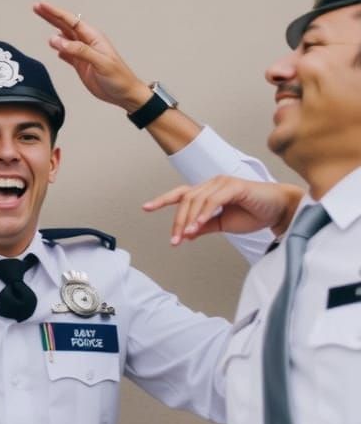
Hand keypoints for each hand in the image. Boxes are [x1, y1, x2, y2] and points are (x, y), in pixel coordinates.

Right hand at [32, 1, 150, 111]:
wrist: (124, 94)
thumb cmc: (119, 77)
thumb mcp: (100, 62)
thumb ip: (79, 51)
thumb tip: (58, 41)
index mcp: (93, 38)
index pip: (71, 22)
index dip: (56, 13)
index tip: (43, 6)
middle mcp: (87, 43)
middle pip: (65, 26)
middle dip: (51, 16)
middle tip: (37, 7)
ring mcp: (83, 54)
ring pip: (64, 38)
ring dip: (52, 29)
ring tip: (42, 20)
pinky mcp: (81, 65)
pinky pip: (67, 54)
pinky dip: (59, 49)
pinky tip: (54, 47)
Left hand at [142, 176, 304, 244]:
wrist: (278, 211)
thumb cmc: (253, 214)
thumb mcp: (222, 224)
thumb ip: (204, 227)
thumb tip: (186, 234)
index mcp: (208, 192)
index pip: (181, 194)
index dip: (162, 200)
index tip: (146, 208)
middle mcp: (213, 184)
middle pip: (185, 200)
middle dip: (178, 221)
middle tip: (175, 241)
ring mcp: (223, 183)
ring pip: (196, 200)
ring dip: (189, 220)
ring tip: (185, 237)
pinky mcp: (235, 186)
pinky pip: (213, 200)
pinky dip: (203, 214)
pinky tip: (198, 227)